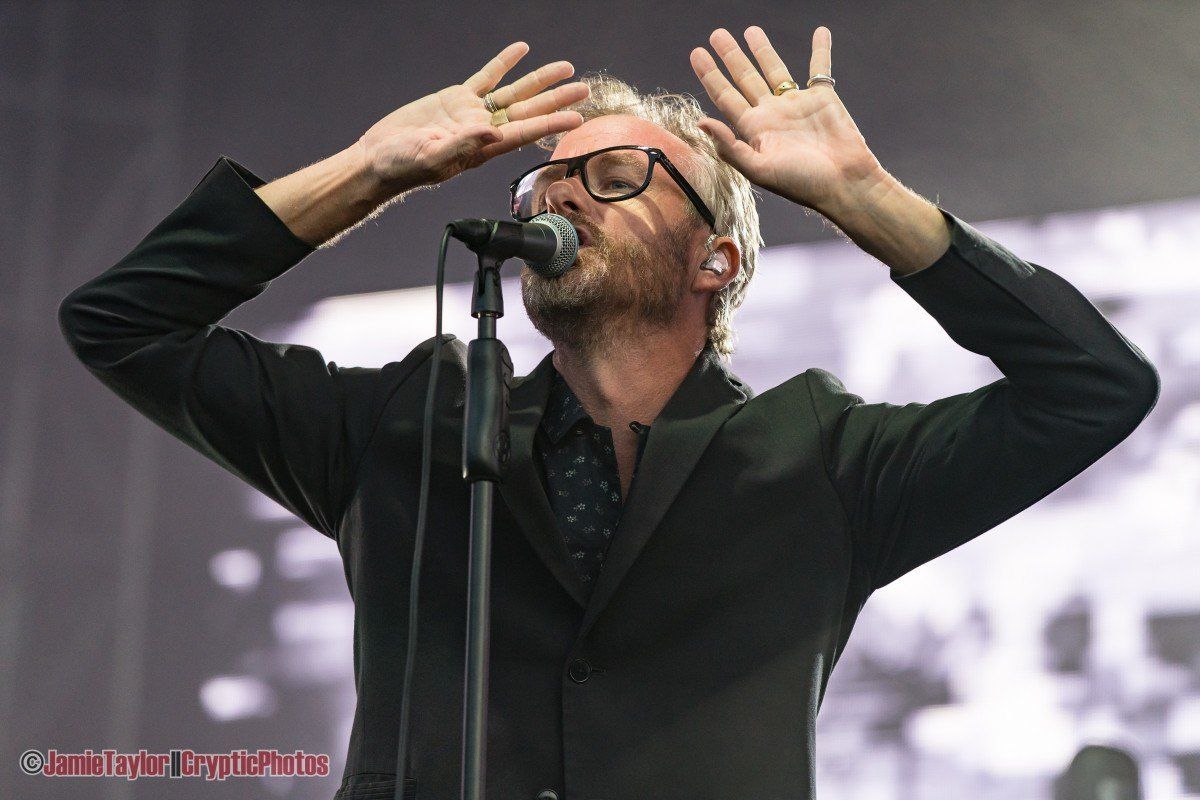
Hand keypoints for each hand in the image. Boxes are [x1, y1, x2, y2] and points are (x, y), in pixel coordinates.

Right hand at [358, 42, 588, 196]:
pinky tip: (520, 50)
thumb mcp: (432, 158)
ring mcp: (471, 113)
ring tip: (565, 68)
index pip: (525, 133)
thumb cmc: (404, 166)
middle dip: (557, 100)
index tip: (577, 117)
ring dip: (539, 81)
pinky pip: (486, 78)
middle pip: (529, 111)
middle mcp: (484, 130)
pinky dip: (503, 64)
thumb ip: (464, 146)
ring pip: (513, 93)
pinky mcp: (456, 99)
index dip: (551, 124)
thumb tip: (493, 134)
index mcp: (483, 148)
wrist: (380, 157)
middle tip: (585, 88)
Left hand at [689, 26, 886, 215]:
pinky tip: (820, 32)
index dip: (710, 75)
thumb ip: (730, 147)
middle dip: (731, 56)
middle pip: (745, 78)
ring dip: (763, 49)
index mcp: (754, 130)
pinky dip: (821, 50)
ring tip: (750, 30)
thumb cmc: (802, 183)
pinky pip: (820, 68)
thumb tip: (701, 121)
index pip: (725, 96)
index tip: (696, 53)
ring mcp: (796, 104)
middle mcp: (772, 114)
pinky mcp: (823, 98)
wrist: (843, 183)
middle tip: (717, 34)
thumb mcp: (760, 170)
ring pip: (775, 69)